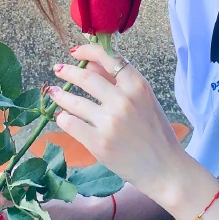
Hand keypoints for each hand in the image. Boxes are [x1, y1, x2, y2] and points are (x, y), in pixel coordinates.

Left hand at [49, 42, 188, 202]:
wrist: (164, 168)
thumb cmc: (156, 132)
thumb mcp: (144, 100)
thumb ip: (119, 81)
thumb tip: (91, 64)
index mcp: (138, 85)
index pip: (108, 57)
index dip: (88, 51)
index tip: (76, 52)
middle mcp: (123, 100)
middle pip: (86, 77)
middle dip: (68, 71)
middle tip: (58, 69)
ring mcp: (110, 122)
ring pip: (74, 101)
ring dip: (60, 95)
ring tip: (54, 92)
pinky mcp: (99, 143)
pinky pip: (71, 124)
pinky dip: (63, 118)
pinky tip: (62, 117)